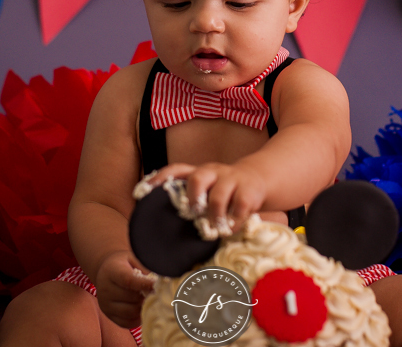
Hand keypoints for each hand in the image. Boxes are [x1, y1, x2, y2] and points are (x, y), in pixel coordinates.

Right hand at [95, 250, 154, 327]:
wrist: (106, 271)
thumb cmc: (123, 263)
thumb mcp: (133, 257)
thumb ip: (144, 267)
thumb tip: (160, 280)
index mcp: (111, 271)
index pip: (129, 280)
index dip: (145, 284)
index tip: (157, 285)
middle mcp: (105, 289)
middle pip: (131, 298)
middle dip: (145, 295)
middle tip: (155, 292)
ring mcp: (105, 304)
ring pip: (130, 312)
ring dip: (142, 307)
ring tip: (147, 299)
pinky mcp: (108, 315)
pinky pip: (126, 323)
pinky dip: (137, 317)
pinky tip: (141, 308)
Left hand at [148, 162, 267, 231]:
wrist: (258, 179)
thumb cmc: (225, 192)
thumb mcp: (208, 191)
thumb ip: (193, 204)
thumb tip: (167, 231)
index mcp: (199, 173)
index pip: (176, 169)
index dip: (160, 178)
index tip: (143, 191)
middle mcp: (213, 172)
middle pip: (197, 177)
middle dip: (192, 197)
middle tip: (192, 214)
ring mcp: (231, 179)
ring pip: (219, 194)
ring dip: (214, 214)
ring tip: (213, 228)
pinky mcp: (248, 190)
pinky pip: (240, 205)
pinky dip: (234, 221)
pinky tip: (230, 229)